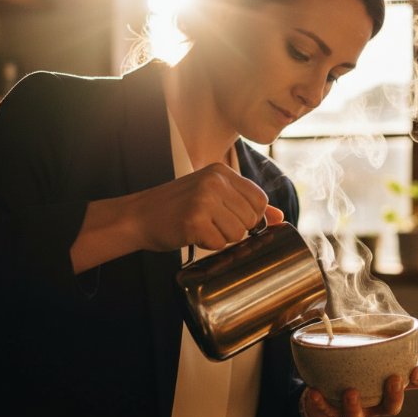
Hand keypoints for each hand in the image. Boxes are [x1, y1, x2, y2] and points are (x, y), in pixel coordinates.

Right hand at [135, 162, 283, 251]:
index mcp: (221, 171)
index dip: (252, 217)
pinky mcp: (194, 220)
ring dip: (221, 238)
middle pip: (251, 219)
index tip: (231, 218)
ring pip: (238, 233)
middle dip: (235, 229)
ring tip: (201, 228)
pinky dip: (207, 245)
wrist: (137, 216)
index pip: (260, 199)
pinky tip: (191, 234)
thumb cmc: (176, 207)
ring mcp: (204, 200)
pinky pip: (219, 244)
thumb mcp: (211, 195)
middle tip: (211, 224)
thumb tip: (280, 217)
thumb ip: (245, 203)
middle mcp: (215, 181)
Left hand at [303, 341, 417, 416]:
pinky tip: (314, 390)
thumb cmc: (363, 355)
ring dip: (355, 406)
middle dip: (395, 396)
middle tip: (393, 379)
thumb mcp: (377, 340)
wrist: (333, 378)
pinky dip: (321, 402)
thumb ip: (391, 334)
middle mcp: (377, 400)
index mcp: (393, 381)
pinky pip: (326, 409)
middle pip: (391, 407)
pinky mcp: (333, 410)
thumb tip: (411, 334)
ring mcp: (356, 408)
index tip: (416, 369)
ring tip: (350, 391)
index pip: (417, 383)